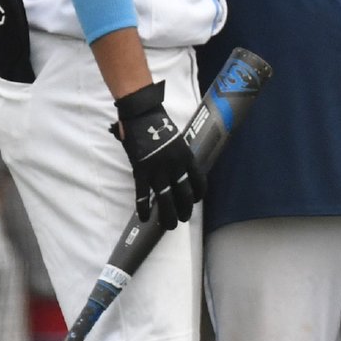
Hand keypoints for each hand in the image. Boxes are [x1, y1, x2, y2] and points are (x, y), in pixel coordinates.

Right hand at [110, 80, 203, 226]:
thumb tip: (179, 169)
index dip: (198, 194)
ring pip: (166, 199)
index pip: (198, 181)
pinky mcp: (141, 171)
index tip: (195, 201)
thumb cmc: (158, 123)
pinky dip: (143, 208)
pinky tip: (144, 218)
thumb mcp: (175, 139)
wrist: (142, 114)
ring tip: (170, 225)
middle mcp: (175, 165)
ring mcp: (158, 169)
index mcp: (186, 155)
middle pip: (184, 194)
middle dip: (185, 210)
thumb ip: (178, 155)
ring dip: (169, 215)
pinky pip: (143, 194)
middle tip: (183, 218)